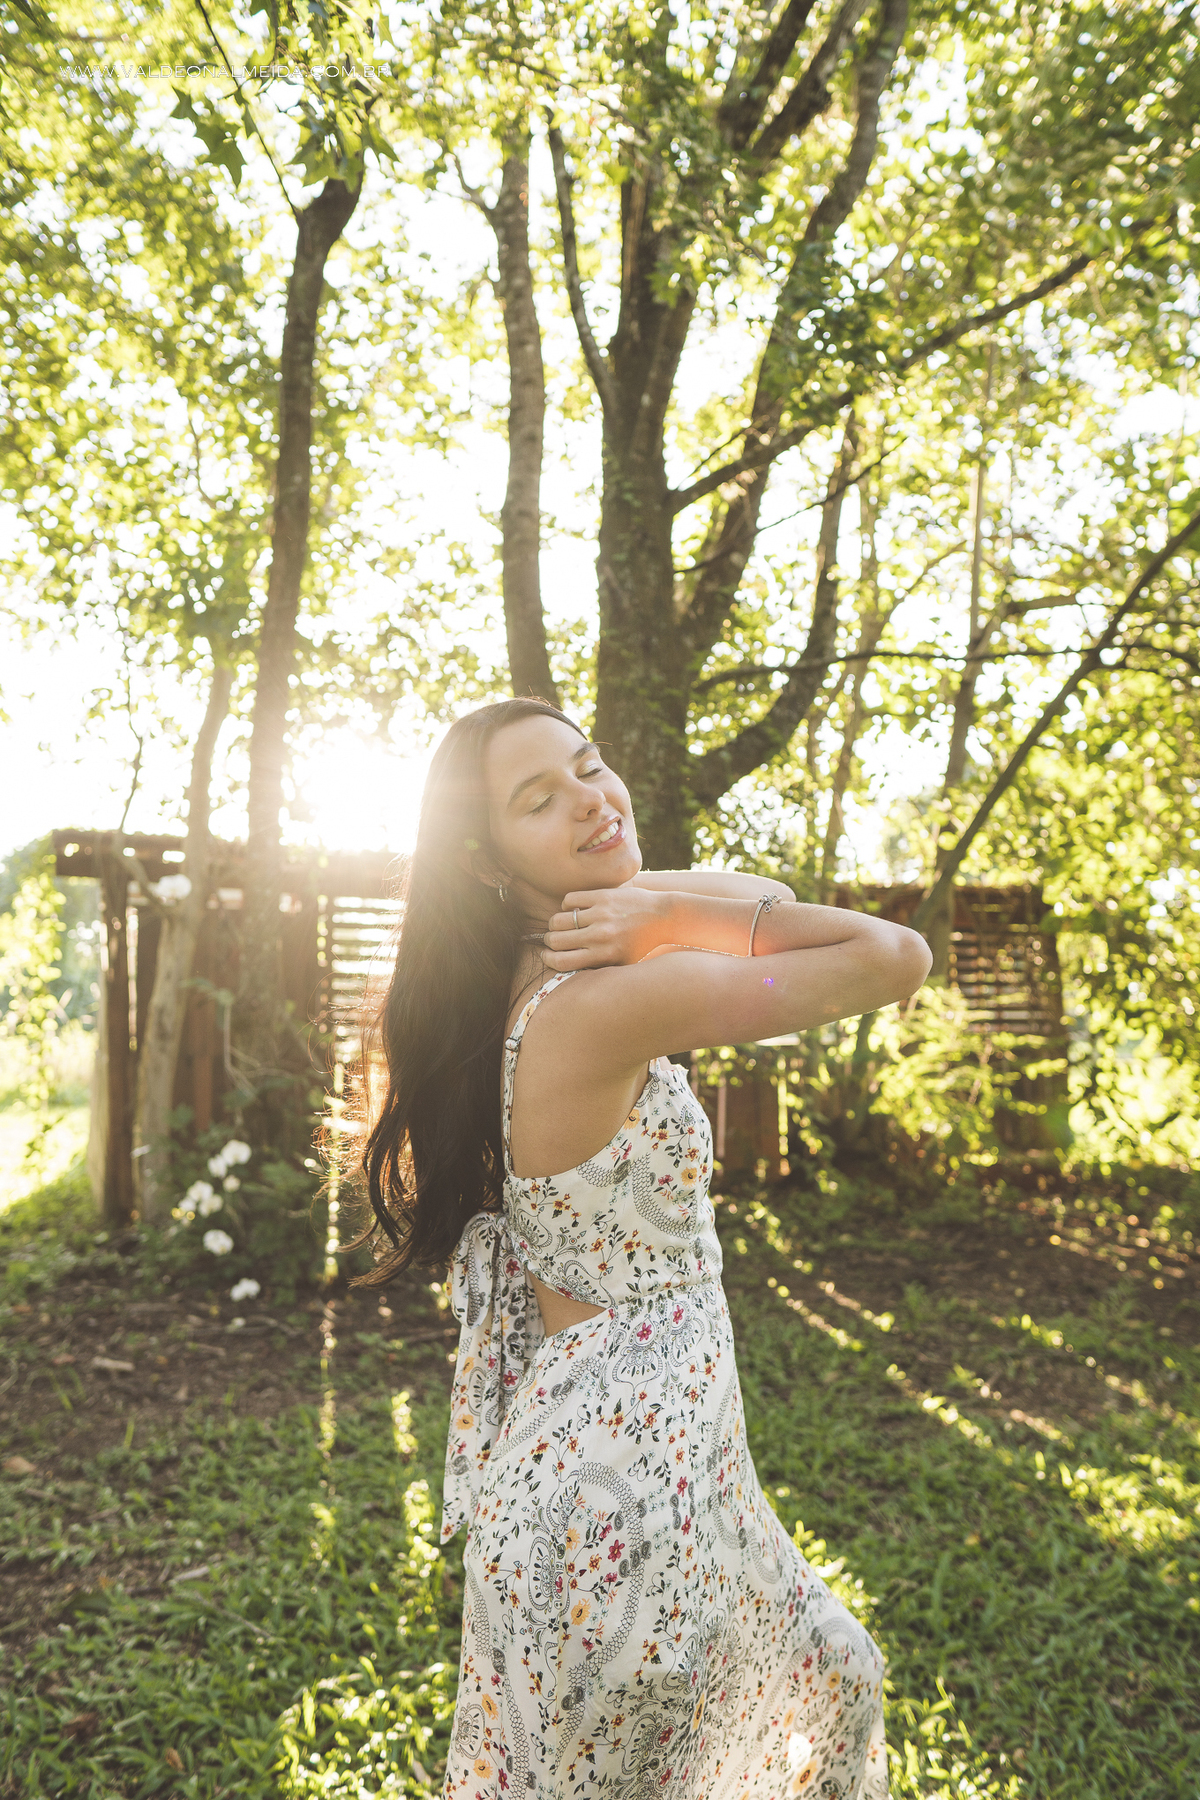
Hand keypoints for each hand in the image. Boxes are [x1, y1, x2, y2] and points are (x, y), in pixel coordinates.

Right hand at [540, 885, 669, 970]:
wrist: (663, 916)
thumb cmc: (640, 944)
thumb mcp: (622, 963)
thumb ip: (596, 967)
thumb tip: (564, 967)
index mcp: (604, 956)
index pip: (561, 962)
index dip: (548, 959)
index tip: (548, 955)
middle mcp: (600, 936)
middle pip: (555, 940)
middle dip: (549, 940)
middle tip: (553, 939)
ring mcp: (601, 914)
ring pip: (558, 919)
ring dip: (555, 923)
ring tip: (561, 924)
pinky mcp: (602, 896)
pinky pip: (569, 900)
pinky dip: (566, 905)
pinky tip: (574, 909)